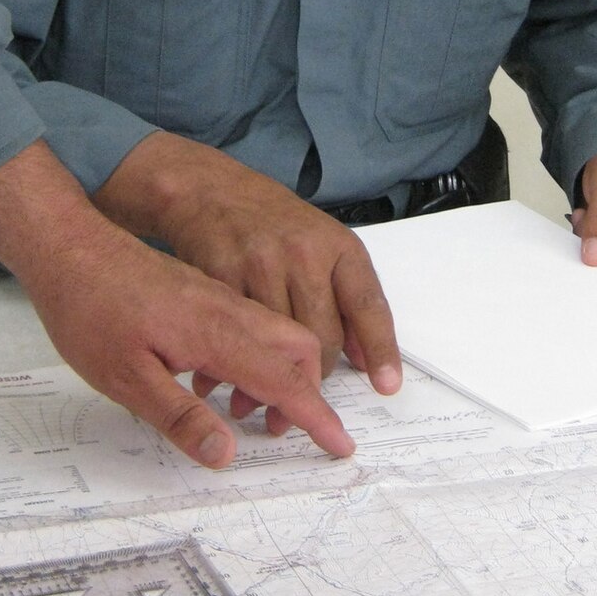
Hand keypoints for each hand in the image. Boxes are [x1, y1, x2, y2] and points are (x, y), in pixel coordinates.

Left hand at [0, 141, 355, 464]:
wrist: (67, 246)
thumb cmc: (89, 311)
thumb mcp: (125, 379)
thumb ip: (179, 417)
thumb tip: (226, 453)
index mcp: (215, 333)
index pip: (284, 380)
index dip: (316, 417)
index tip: (340, 445)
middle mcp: (227, 310)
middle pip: (298, 347)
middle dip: (307, 392)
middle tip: (286, 432)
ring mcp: (217, 297)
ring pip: (277, 331)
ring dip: (282, 372)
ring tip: (249, 410)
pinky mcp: (202, 291)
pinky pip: (252, 322)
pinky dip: (259, 352)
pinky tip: (222, 375)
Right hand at [93, 132, 400, 393]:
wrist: (209, 190)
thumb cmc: (274, 223)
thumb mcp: (323, 243)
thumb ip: (346, 296)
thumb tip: (365, 358)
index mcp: (338, 248)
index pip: (368, 305)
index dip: (381, 350)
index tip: (387, 387)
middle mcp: (304, 253)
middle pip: (322, 336)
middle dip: (315, 378)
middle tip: (303, 403)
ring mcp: (262, 261)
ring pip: (280, 341)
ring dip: (270, 381)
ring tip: (260, 405)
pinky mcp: (222, 272)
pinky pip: (236, 332)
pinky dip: (231, 363)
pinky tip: (225, 383)